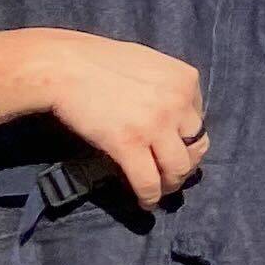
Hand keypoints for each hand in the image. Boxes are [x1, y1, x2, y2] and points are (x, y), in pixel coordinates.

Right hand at [38, 32, 208, 208]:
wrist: (66, 66)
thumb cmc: (100, 62)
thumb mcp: (149, 65)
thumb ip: (165, 87)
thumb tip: (171, 113)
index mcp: (186, 79)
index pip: (199, 120)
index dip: (186, 140)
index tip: (174, 149)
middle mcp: (178, 102)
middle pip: (197, 146)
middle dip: (186, 165)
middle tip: (171, 175)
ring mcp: (155, 124)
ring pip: (178, 168)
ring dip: (171, 184)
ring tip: (159, 190)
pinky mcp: (129, 144)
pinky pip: (149, 181)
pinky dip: (150, 197)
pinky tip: (145, 202)